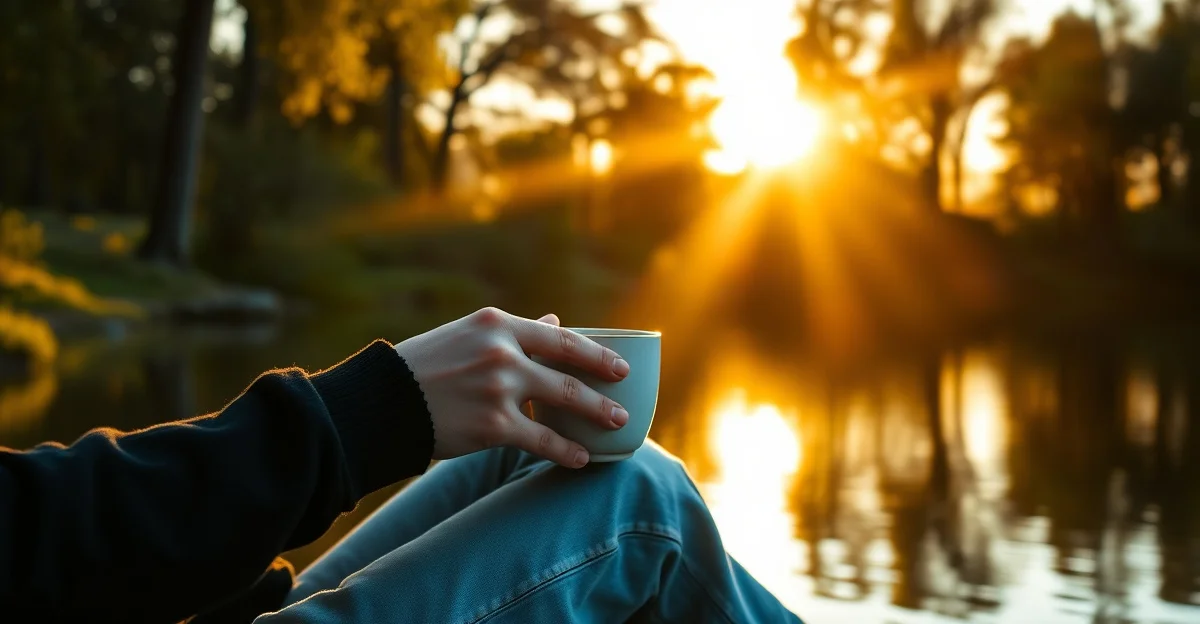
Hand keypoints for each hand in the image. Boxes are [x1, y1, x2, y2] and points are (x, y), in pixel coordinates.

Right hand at [394, 307, 630, 467]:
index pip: (559, 337)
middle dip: (602, 387)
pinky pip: (541, 440)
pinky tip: (580, 458)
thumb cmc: (425, 366)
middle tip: (623, 401)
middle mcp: (502, 351)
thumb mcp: (467, 335)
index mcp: (496, 323)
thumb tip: (554, 320)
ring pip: (561, 401)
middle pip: (567, 369)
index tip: (619, 365)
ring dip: (594, 415)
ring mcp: (499, 388)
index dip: (594, 353)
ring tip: (617, 425)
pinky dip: (565, 450)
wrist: (383, 400)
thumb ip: (513, 332)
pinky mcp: (492, 425)